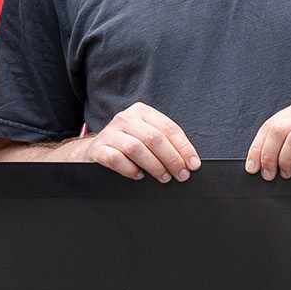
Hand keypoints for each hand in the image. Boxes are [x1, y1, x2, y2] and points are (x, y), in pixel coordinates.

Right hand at [78, 102, 200, 181]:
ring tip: (163, 177)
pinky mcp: (98, 148)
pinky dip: (131, 170)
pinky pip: (116, 159)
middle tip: (181, 175)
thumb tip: (190, 162)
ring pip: (136, 148)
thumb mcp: (148, 136)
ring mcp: (110, 133)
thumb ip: (167, 143)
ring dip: (154, 166)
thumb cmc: (130, 144)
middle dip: (172, 159)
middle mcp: (125, 118)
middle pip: (154, 138)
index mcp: (142, 112)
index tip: (193, 165)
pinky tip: (139, 175)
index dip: (184, 148)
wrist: (97, 149)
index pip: (168, 128)